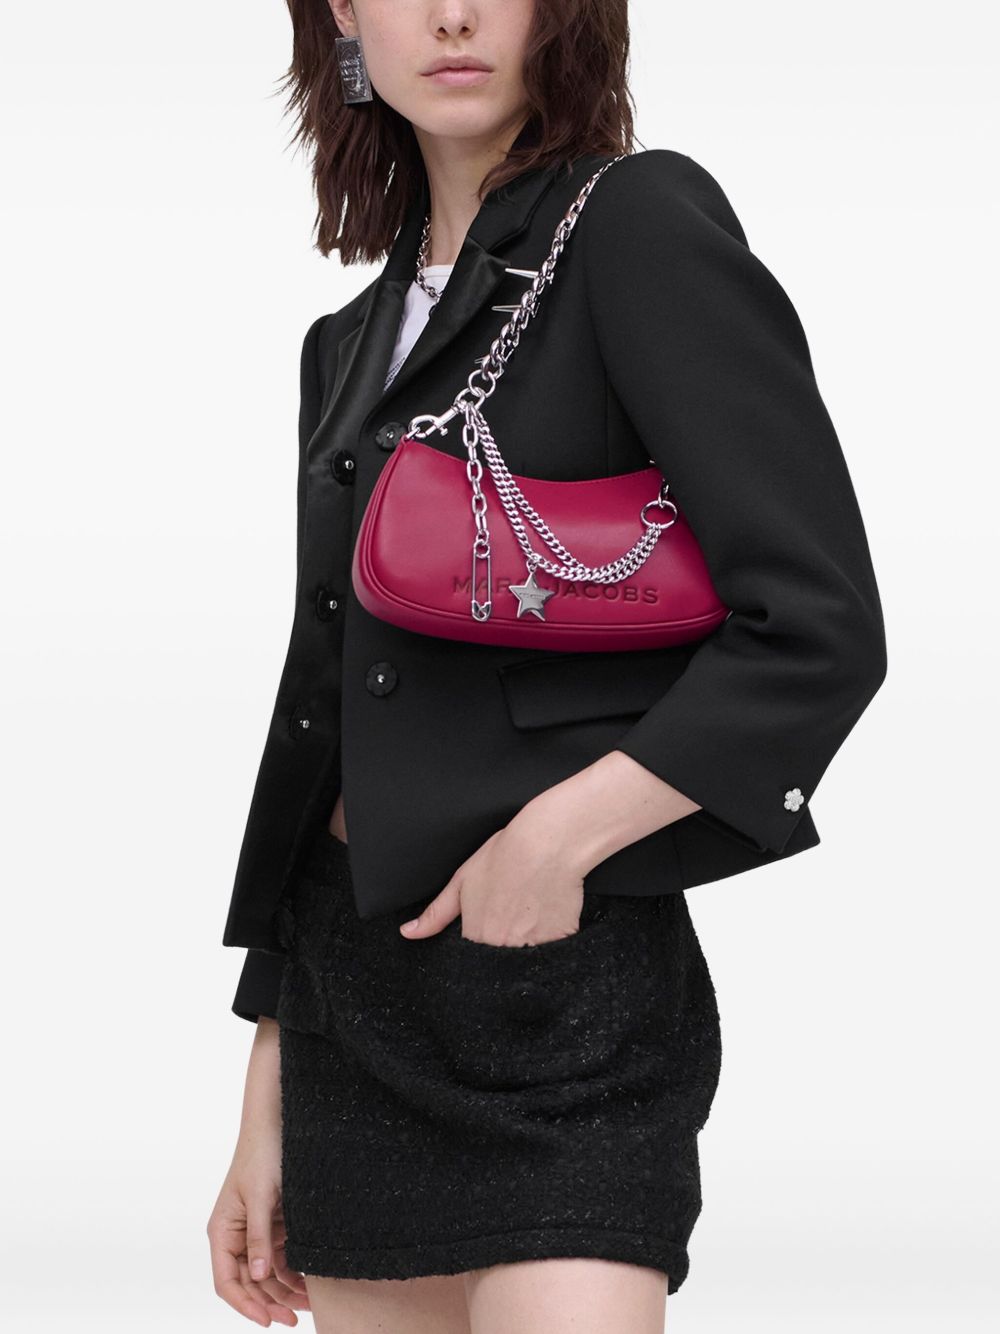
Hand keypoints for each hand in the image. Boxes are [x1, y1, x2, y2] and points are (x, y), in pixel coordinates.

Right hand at [207, 1019, 308, 1326]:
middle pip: (249, 1282)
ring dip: (285, 1289)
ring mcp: (254, 1231)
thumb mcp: (262, 1196)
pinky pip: (279, 1256)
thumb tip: (258, 1275)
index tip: (268, 1320)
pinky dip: (293, 1270)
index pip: (227, 1282)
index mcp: (222, 1231)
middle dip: (270, 1301)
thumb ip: (259, 1236)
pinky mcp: (271, 1223)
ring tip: (311, 1304)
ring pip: (266, 1273)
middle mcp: (235, 1235)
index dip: (245, 1305)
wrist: (278, 1120)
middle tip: (297, 1318)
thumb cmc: (262, 1152)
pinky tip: (311, 1282)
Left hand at [399, 806, 592, 946]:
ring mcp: (534, 948)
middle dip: (505, 943)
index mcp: (477, 937)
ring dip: (528, 942)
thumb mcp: (462, 881)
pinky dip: (552, 938)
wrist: (548, 842)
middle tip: (515, 911)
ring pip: (528, 958)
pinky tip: (550, 912)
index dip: (484, 938)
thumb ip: (436, 914)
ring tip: (532, 910)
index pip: (473, 958)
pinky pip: (554, 952)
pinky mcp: (562, 942)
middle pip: (501, 961)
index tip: (494, 919)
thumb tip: (408, 933)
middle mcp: (503, 949)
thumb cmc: (505, 856)